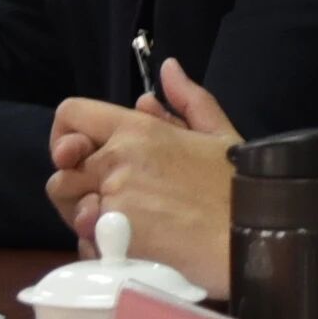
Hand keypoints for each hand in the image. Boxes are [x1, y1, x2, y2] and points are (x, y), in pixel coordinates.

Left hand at [47, 64, 240, 288]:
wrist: (255, 241)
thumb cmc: (241, 189)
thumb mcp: (221, 136)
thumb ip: (189, 100)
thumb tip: (168, 68)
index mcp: (137, 130)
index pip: (71, 115)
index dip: (66, 136)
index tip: (82, 156)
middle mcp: (117, 162)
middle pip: (62, 173)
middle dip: (80, 190)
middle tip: (115, 201)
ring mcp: (112, 203)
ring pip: (71, 212)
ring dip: (88, 221)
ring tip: (126, 226)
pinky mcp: (113, 242)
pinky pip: (85, 245)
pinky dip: (100, 250)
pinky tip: (131, 250)